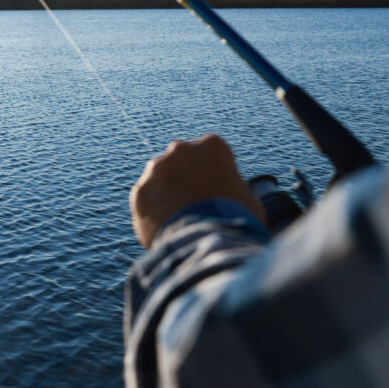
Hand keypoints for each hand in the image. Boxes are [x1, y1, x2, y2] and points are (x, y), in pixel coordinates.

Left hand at [129, 134, 265, 248]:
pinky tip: (166, 229)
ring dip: (166, 196)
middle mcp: (180, 150)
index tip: (215, 192)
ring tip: (179, 221)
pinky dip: (153, 215)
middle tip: (193, 205)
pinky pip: (146, 202)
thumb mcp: (248, 200)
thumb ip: (235, 191)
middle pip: (180, 163)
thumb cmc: (236, 220)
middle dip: (184, 179)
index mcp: (212, 146)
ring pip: (159, 181)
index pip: (210, 155)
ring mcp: (156, 169)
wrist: (207, 241)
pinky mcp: (139, 191)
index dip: (213, 175)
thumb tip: (234, 200)